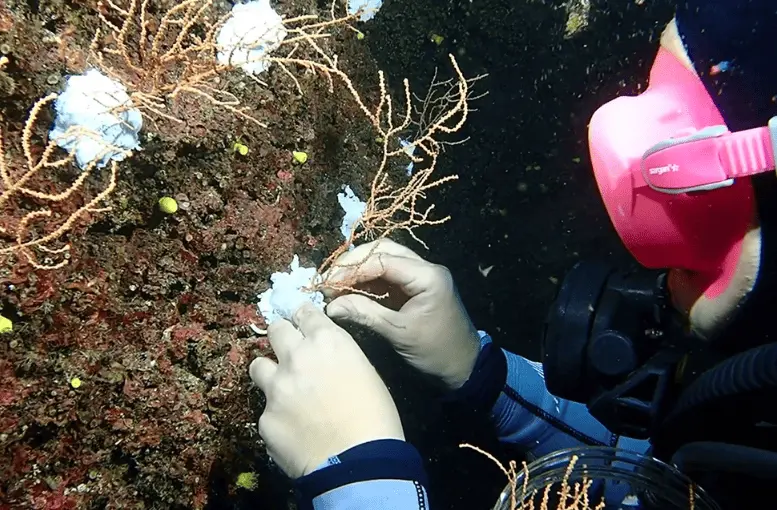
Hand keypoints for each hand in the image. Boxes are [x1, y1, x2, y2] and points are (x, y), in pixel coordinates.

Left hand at [249, 303, 403, 478]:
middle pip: (276, 329)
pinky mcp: (265, 419)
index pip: (304, 312)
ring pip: (258, 366)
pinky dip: (278, 417)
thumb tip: (326, 360)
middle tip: (289, 349)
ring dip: (270, 373)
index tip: (303, 323)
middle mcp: (297, 357)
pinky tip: (295, 430)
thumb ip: (339, 357)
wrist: (360, 464)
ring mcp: (276, 388)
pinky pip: (267, 411)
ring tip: (283, 389)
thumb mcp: (367, 373)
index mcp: (328, 342)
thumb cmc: (377, 418)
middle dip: (282, 336)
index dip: (304, 317)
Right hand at [324, 238, 480, 389]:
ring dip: (358, 272)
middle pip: (382, 251)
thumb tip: (330, 306)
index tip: (327, 285)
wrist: (464, 367)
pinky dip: (366, 283)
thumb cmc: (436, 351)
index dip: (351, 270)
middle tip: (328, 282)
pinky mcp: (413, 288)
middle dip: (353, 264)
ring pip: (383, 261)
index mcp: (427, 275)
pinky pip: (386, 277)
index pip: (382, 260)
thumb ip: (366, 314)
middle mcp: (425, 268)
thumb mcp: (399, 333)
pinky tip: (348, 294)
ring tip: (334, 289)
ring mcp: (420, 277)